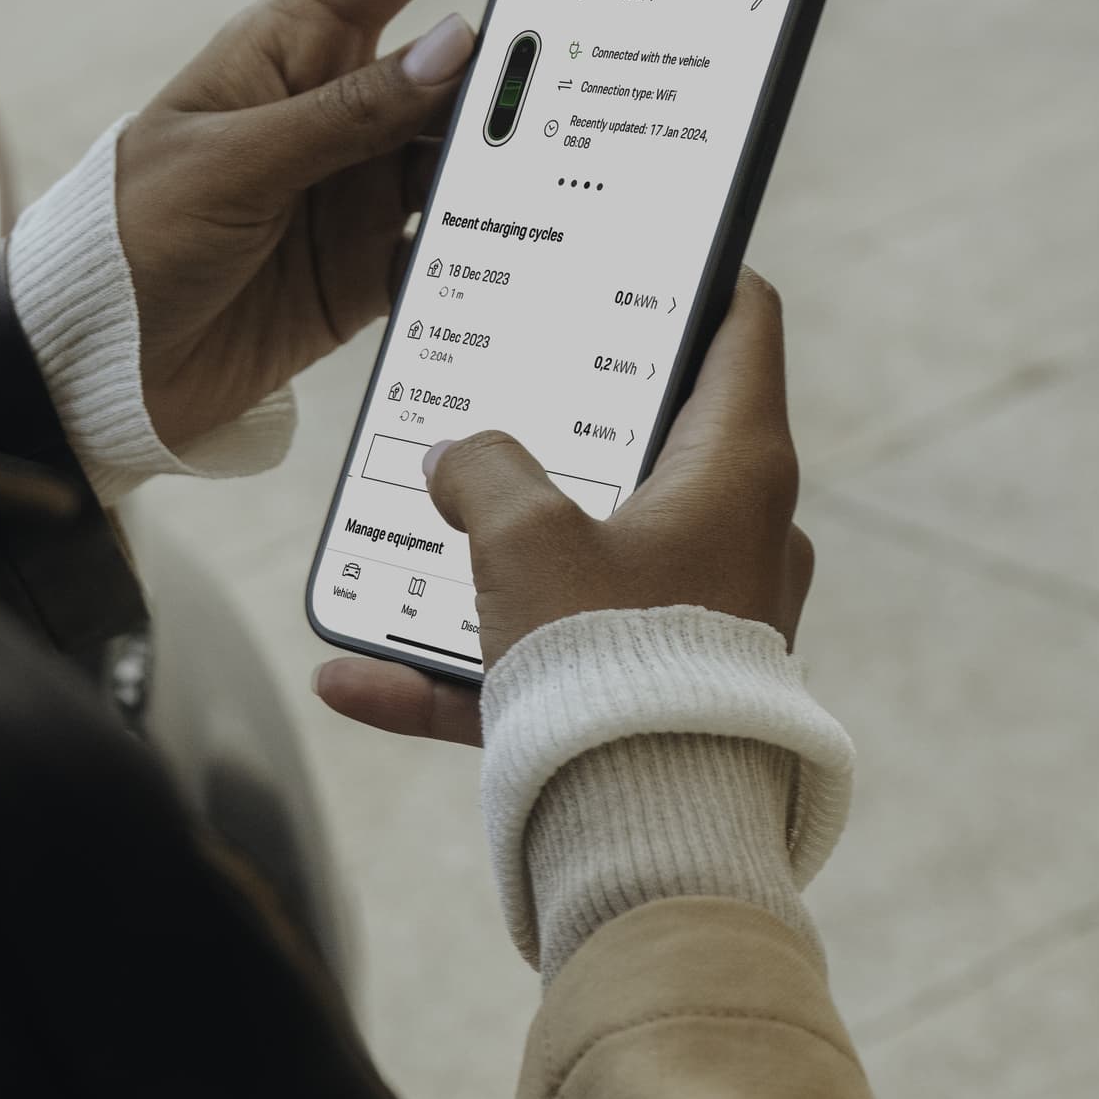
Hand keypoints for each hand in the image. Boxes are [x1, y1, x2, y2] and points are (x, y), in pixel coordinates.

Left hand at [115, 0, 619, 455]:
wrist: (85, 363)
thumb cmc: (127, 237)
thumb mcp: (231, 163)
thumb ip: (346, 113)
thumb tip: (460, 46)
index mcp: (297, 41)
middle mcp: (341, 101)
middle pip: (471, 56)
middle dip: (546, 46)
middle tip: (629, 41)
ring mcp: (360, 182)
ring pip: (474, 153)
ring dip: (524, 161)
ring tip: (589, 164)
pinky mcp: (369, 264)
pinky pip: (454, 244)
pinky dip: (493, 247)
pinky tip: (539, 250)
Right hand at [313, 270, 814, 752]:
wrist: (645, 841)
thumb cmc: (609, 666)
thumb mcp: (522, 535)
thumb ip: (481, 471)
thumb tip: (456, 459)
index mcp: (737, 472)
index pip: (742, 330)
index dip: (697, 279)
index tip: (647, 258)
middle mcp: (739, 540)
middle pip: (653, 448)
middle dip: (563, 430)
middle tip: (500, 393)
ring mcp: (701, 625)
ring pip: (586, 566)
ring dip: (495, 562)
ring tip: (408, 550)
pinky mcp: (655, 702)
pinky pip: (548, 668)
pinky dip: (463, 671)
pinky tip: (356, 678)